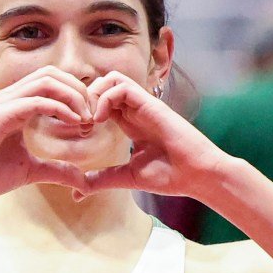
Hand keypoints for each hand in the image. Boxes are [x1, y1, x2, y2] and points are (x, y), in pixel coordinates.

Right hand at [0, 66, 92, 214]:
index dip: (76, 94)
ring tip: (87, 119)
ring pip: (47, 81)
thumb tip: (82, 179)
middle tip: (93, 115)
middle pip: (53, 73)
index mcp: (17, 104)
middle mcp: (10, 97)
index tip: (91, 119)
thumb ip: (56, 170)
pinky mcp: (1, 115)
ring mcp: (4, 103)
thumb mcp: (32, 171)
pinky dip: (60, 108)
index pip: (52, 81)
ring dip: (73, 97)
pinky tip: (74, 123)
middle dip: (79, 91)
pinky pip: (37, 100)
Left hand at [74, 72, 227, 201]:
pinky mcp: (151, 104)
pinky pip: (122, 86)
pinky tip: (100, 119)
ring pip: (111, 79)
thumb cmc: (170, 176)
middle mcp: (136, 110)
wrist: (196, 175)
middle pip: (103, 84)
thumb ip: (102, 180)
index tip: (81, 133)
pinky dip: (105, 98)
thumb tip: (76, 193)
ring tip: (90, 120)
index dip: (86, 111)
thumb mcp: (127, 177)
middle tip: (82, 125)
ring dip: (94, 95)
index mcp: (130, 123)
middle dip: (85, 100)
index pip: (102, 102)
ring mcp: (143, 105)